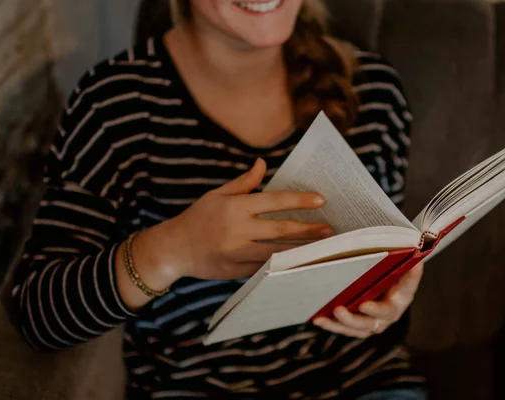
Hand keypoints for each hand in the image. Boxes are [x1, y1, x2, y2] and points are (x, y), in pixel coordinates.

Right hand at [144, 158, 331, 280]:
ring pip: (276, 252)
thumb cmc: (198, 218)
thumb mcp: (217, 195)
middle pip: (280, 229)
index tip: (321, 200)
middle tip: (329, 229)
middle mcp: (237, 230)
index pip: (274, 201)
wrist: (174, 249)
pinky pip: (263, 268)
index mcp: (235, 207)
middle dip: (308, 229)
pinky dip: (281, 265)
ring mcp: (236, 253)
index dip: (299, 200)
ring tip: (320, 249)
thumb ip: (243, 183)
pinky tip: (298, 263)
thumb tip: (263, 164)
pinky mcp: (235, 271)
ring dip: (300, 250)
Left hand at [313, 262, 423, 338]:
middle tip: (338, 309)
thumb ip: (410, 265)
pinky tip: (316, 318)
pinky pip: (342, 328)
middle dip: (351, 319)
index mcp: (398, 303)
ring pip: (353, 330)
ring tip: (321, 319)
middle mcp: (384, 317)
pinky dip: (330, 324)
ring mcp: (370, 323)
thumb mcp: (407, 269)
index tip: (363, 305)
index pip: (388, 310)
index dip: (376, 310)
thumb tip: (416, 252)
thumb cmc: (400, 274)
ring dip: (336, 325)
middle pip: (367, 324)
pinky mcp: (357, 324)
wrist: (396, 284)